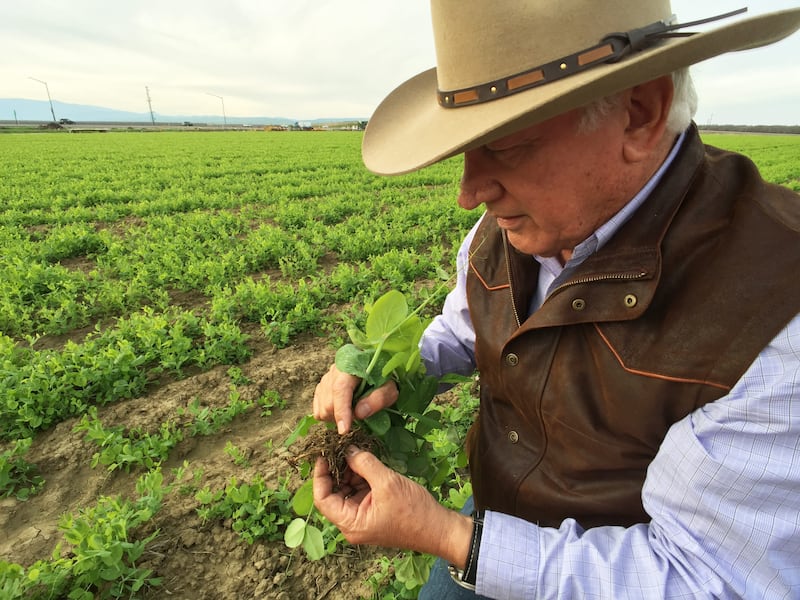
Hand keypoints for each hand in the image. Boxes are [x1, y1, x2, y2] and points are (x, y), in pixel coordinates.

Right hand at [312, 364, 397, 433]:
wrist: (376, 368)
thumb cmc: (384, 379)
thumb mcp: (390, 389)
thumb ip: (379, 399)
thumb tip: (359, 413)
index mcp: (351, 366)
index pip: (340, 389)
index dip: (341, 411)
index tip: (344, 430)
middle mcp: (334, 371)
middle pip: (328, 402)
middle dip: (342, 417)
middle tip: (359, 417)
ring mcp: (325, 379)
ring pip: (321, 408)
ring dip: (336, 418)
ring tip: (352, 413)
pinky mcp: (321, 388)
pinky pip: (317, 410)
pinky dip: (328, 416)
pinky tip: (342, 412)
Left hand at [313, 445, 471, 567]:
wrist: (439, 528)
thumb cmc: (414, 511)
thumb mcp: (387, 483)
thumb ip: (364, 464)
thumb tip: (347, 449)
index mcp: (350, 523)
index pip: (322, 498)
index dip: (320, 475)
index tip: (324, 454)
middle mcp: (352, 523)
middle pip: (333, 493)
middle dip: (336, 469)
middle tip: (340, 447)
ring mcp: (363, 518)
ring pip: (347, 490)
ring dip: (349, 471)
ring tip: (354, 450)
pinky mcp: (374, 511)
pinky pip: (360, 491)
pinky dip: (361, 476)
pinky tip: (365, 460)